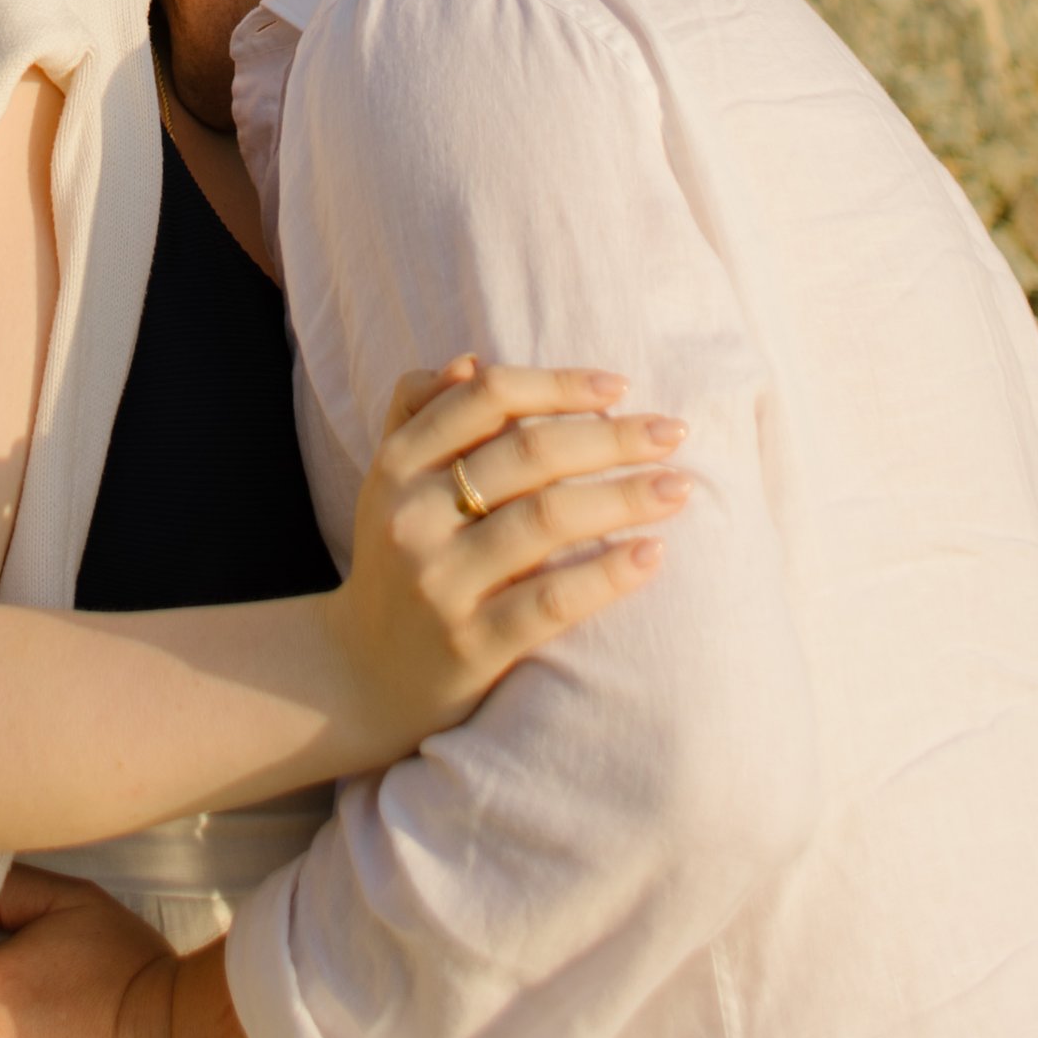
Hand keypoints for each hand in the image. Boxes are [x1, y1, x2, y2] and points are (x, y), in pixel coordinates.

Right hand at [327, 357, 687, 767]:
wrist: (359, 676)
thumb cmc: (395, 560)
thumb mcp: (389, 482)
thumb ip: (419, 414)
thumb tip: (471, 360)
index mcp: (397, 465)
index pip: (487, 398)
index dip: (559, 384)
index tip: (619, 387)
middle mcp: (413, 517)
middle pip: (530, 454)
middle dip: (613, 437)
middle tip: (674, 433)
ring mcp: (441, 584)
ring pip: (548, 520)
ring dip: (625, 497)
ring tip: (678, 487)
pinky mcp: (472, 645)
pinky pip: (552, 600)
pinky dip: (608, 574)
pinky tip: (652, 555)